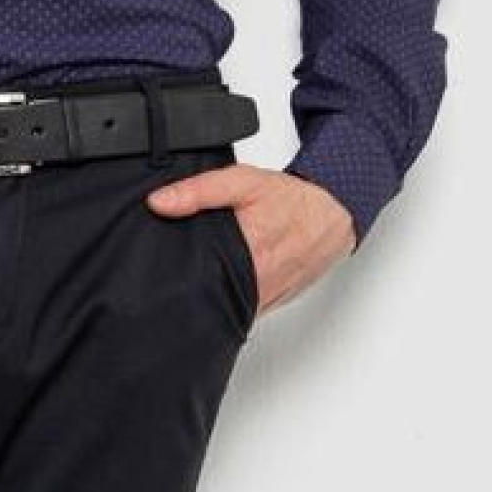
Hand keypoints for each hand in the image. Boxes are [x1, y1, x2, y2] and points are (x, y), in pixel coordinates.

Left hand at [141, 166, 357, 320]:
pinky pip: (239, 308)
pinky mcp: (268, 306)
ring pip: (222, 306)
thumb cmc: (293, 201)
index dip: (173, 275)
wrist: (334, 216)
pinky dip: (227, 296)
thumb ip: (199, 191)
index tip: (156, 268)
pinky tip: (219, 282)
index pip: (195, 279)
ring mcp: (262, 300)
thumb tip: (158, 203)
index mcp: (245, 256)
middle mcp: (255, 285)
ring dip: (208, 294)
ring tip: (193, 277)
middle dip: (186, 285)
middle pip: (205, 296)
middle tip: (170, 271)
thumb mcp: (243, 182)